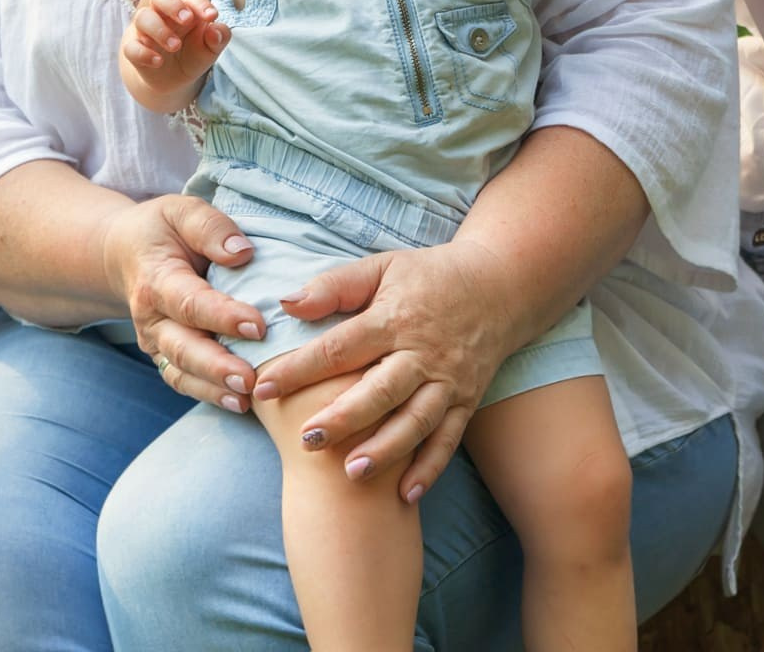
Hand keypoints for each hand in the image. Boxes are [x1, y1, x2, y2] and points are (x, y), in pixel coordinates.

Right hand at [101, 193, 265, 412]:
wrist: (124, 254)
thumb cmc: (162, 230)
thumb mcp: (182, 211)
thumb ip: (211, 227)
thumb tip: (242, 253)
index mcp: (157, 279)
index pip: (190, 302)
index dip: (222, 316)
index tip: (258, 325)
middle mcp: (151, 317)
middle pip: (183, 347)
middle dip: (217, 365)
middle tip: (250, 378)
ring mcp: (156, 341)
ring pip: (181, 372)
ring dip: (212, 388)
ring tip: (245, 399)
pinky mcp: (165, 356)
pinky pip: (183, 381)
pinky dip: (207, 395)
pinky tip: (237, 404)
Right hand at [122, 0, 229, 99]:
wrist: (172, 80)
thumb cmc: (193, 55)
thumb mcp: (211, 49)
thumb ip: (219, 38)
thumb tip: (215, 31)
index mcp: (185, 11)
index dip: (201, 5)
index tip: (211, 16)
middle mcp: (163, 15)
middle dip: (173, 4)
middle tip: (187, 19)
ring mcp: (145, 31)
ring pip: (143, 17)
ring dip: (160, 30)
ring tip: (175, 46)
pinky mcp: (133, 49)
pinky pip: (131, 47)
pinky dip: (143, 53)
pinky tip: (158, 61)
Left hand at [251, 240, 517, 502]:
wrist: (501, 285)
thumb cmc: (429, 276)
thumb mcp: (382, 267)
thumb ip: (335, 286)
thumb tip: (286, 304)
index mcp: (394, 318)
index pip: (341, 347)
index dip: (300, 368)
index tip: (262, 388)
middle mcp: (422, 352)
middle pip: (381, 389)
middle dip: (345, 417)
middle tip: (307, 440)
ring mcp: (448, 380)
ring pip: (416, 420)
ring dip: (386, 449)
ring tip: (353, 474)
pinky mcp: (467, 400)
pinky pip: (449, 439)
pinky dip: (430, 468)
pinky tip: (406, 496)